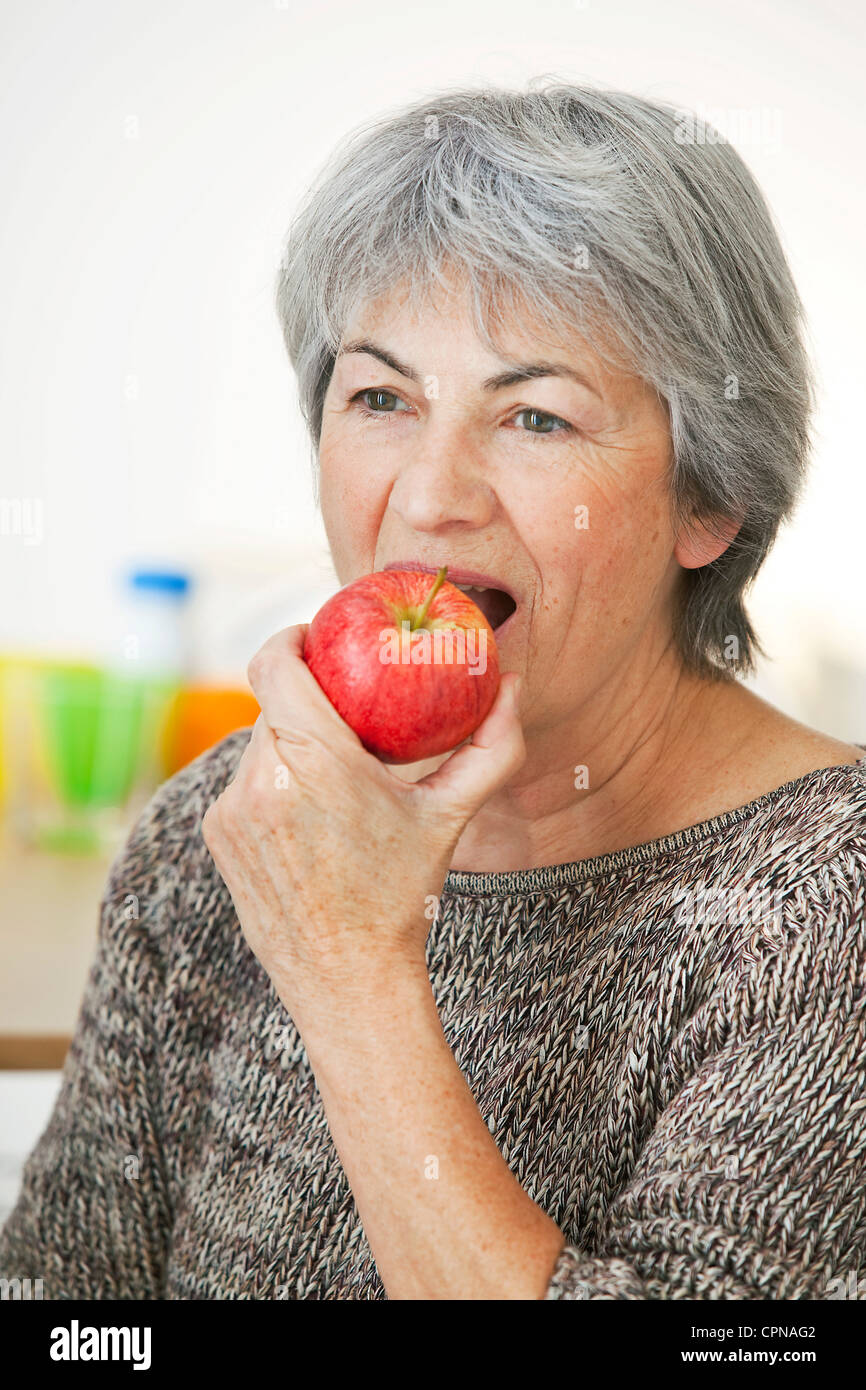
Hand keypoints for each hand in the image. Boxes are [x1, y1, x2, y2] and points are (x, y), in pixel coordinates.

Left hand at [200, 624, 524, 1033]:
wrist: (348, 978)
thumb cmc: (403, 895)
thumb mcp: (451, 815)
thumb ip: (490, 747)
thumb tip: (512, 686)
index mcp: (314, 762)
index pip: (274, 664)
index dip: (290, 637)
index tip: (316, 636)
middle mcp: (261, 779)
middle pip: (273, 705)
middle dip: (307, 700)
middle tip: (346, 709)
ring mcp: (232, 809)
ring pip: (259, 745)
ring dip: (292, 746)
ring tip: (334, 775)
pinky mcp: (218, 835)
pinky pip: (245, 784)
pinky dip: (275, 783)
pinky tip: (310, 816)